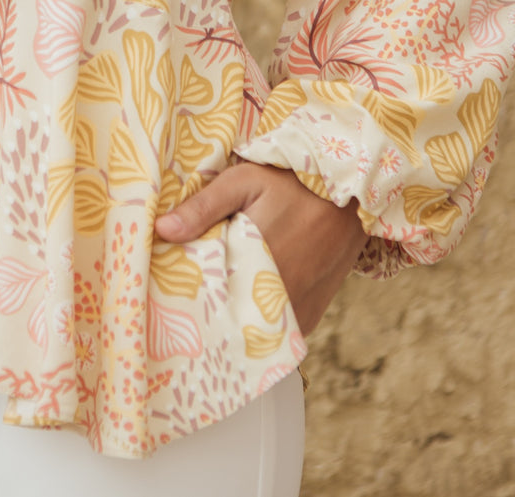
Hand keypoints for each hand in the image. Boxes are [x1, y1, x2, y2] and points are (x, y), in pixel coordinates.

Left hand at [154, 161, 365, 334]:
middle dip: (208, 312)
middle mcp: (281, 295)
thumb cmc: (292, 183)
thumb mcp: (244, 181)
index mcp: (257, 261)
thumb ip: (204, 207)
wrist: (352, 195)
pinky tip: (243, 307)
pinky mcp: (311, 316)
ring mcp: (298, 311)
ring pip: (254, 331)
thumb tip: (162, 230)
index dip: (187, 297)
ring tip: (212, 304)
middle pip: (230, 319)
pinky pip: (277, 333)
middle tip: (185, 301)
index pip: (210, 297)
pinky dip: (260, 325)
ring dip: (235, 321)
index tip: (168, 294)